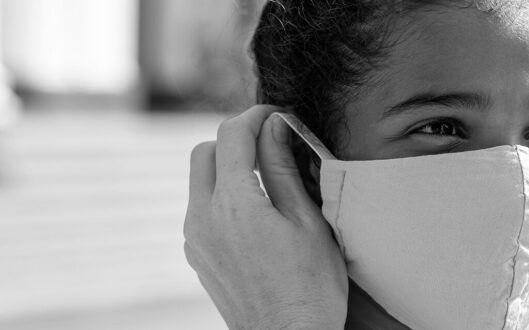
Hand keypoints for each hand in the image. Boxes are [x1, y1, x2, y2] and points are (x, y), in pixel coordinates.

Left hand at [183, 105, 347, 328]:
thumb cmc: (310, 288)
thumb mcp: (307, 221)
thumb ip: (283, 169)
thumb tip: (274, 127)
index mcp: (234, 206)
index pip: (231, 136)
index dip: (256, 116)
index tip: (277, 116)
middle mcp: (203, 220)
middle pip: (204, 153)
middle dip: (234, 140)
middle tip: (270, 144)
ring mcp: (195, 241)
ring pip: (198, 182)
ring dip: (227, 169)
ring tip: (267, 180)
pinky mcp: (197, 257)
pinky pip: (200, 211)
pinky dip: (222, 197)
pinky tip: (256, 213)